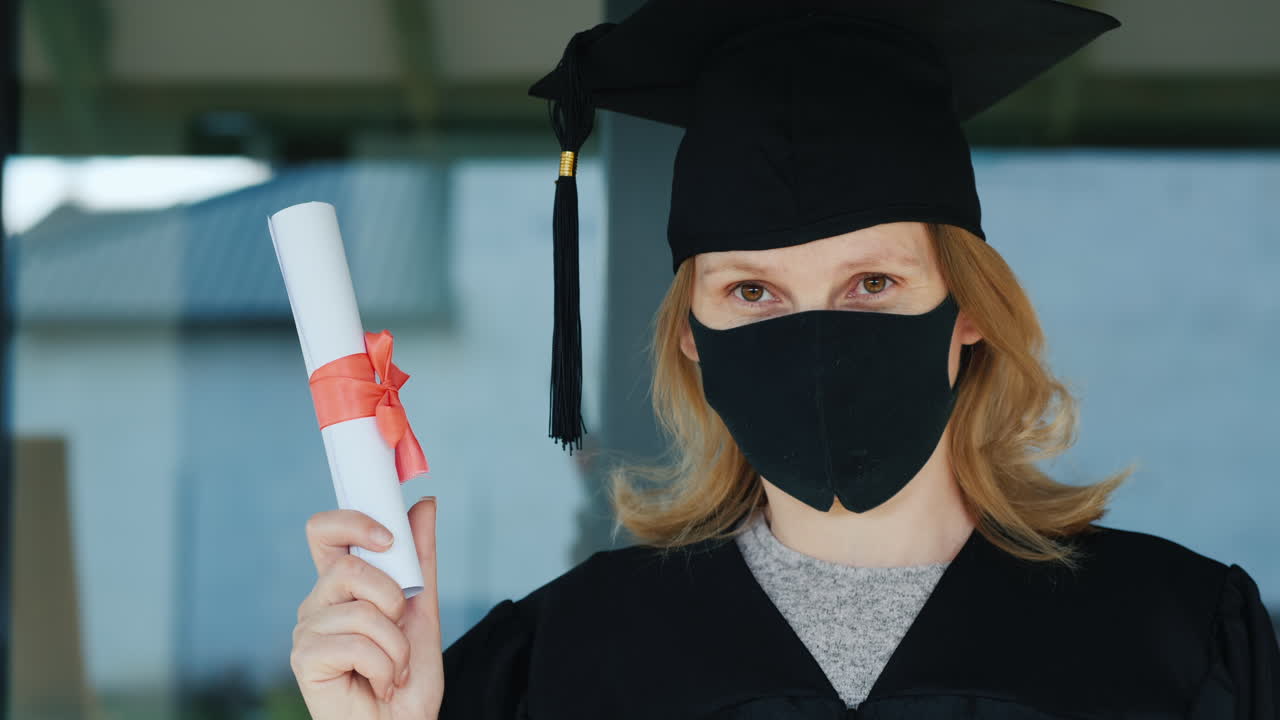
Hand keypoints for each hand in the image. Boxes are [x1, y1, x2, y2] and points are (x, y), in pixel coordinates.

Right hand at [291, 498, 443, 718]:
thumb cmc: (407, 678)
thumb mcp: (424, 609)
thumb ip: (421, 557)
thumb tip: (424, 502)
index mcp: (341, 585)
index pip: (326, 532)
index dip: (353, 522)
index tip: (390, 539)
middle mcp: (318, 603)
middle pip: (348, 567)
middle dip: (393, 599)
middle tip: (399, 629)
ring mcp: (308, 630)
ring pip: (361, 610)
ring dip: (397, 646)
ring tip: (394, 669)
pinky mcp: (305, 659)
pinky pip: (356, 643)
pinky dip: (385, 668)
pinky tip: (379, 685)